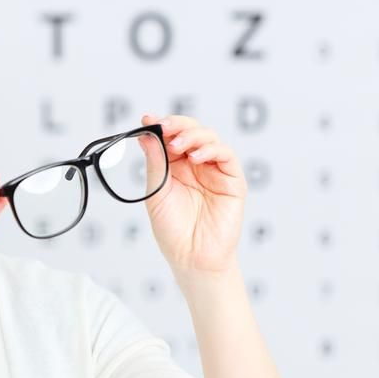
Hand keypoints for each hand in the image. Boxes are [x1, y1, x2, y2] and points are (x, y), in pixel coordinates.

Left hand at [137, 114, 246, 274]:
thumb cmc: (173, 230)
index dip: (161, 125)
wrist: (191, 258)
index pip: (170, 137)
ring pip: (209, 138)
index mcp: (175, 167)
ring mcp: (215, 171)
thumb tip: (145, 135)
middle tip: (163, 127)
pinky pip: (226, 155)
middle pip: (191, 131)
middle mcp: (196, 165)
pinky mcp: (232, 181)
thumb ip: (155, 163)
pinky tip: (195, 158)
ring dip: (192, 135)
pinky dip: (210, 150)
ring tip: (176, 145)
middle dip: (177, 125)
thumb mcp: (156, 193)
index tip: (147, 119)